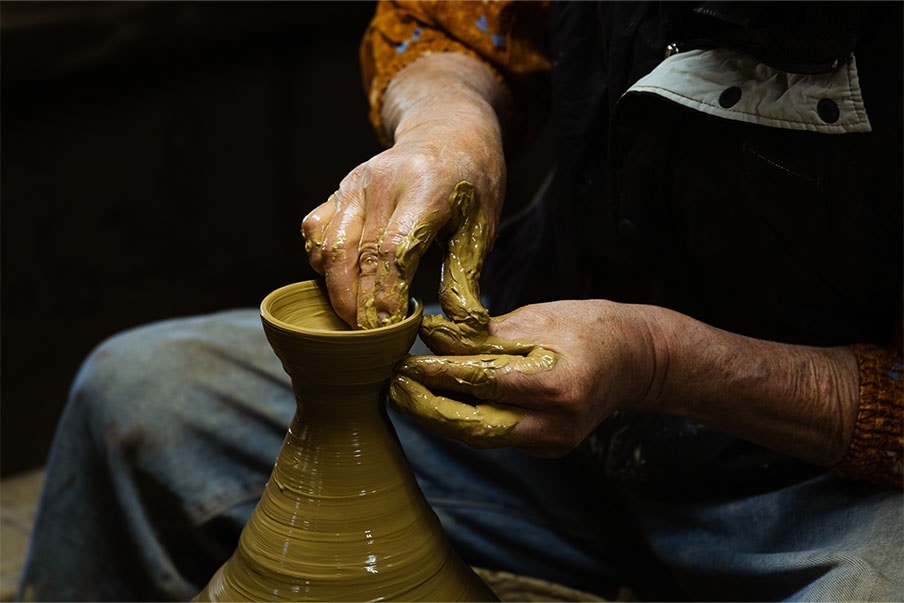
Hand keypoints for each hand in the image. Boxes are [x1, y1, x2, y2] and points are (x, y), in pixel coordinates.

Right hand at [301, 53, 505, 328]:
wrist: (449, 131)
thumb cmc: (472, 184)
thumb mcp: (482, 227)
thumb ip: (465, 276)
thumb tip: (461, 325)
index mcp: (426, 188)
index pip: (392, 252)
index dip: (384, 296)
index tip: (386, 332)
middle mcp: (383, 181)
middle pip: (355, 253)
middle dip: (356, 304)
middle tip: (366, 341)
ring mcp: (356, 182)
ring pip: (329, 245)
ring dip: (335, 289)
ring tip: (353, 322)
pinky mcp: (341, 188)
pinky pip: (316, 229)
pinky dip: (321, 261)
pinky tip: (339, 283)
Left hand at [391, 299, 660, 455]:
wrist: (638, 362)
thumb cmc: (592, 329)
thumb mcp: (539, 318)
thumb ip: (485, 334)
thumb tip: (432, 336)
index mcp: (559, 387)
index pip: (487, 384)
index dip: (441, 376)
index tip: (406, 363)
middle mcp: (555, 426)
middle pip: (475, 428)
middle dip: (427, 410)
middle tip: (394, 386)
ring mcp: (551, 443)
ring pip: (480, 437)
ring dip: (438, 417)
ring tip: (404, 393)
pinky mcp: (545, 447)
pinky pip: (494, 435)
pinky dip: (462, 419)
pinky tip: (435, 401)